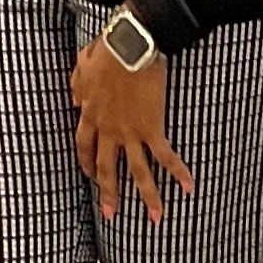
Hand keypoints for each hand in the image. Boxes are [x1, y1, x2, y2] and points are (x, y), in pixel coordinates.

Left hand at [67, 30, 194, 223]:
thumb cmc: (108, 48)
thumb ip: (76, 84)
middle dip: (108, 192)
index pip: (84, 145)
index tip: (89, 174)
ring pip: (137, 171)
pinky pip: (165, 155)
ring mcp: (130, 131)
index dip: (86, 161)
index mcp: (90, 113)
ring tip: (155, 218)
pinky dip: (178, 172)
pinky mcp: (152, 128)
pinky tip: (189, 187)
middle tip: (110, 215)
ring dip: (147, 196)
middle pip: (107, 167)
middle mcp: (109, 128)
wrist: (131, 44)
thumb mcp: (82, 64)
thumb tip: (73, 99)